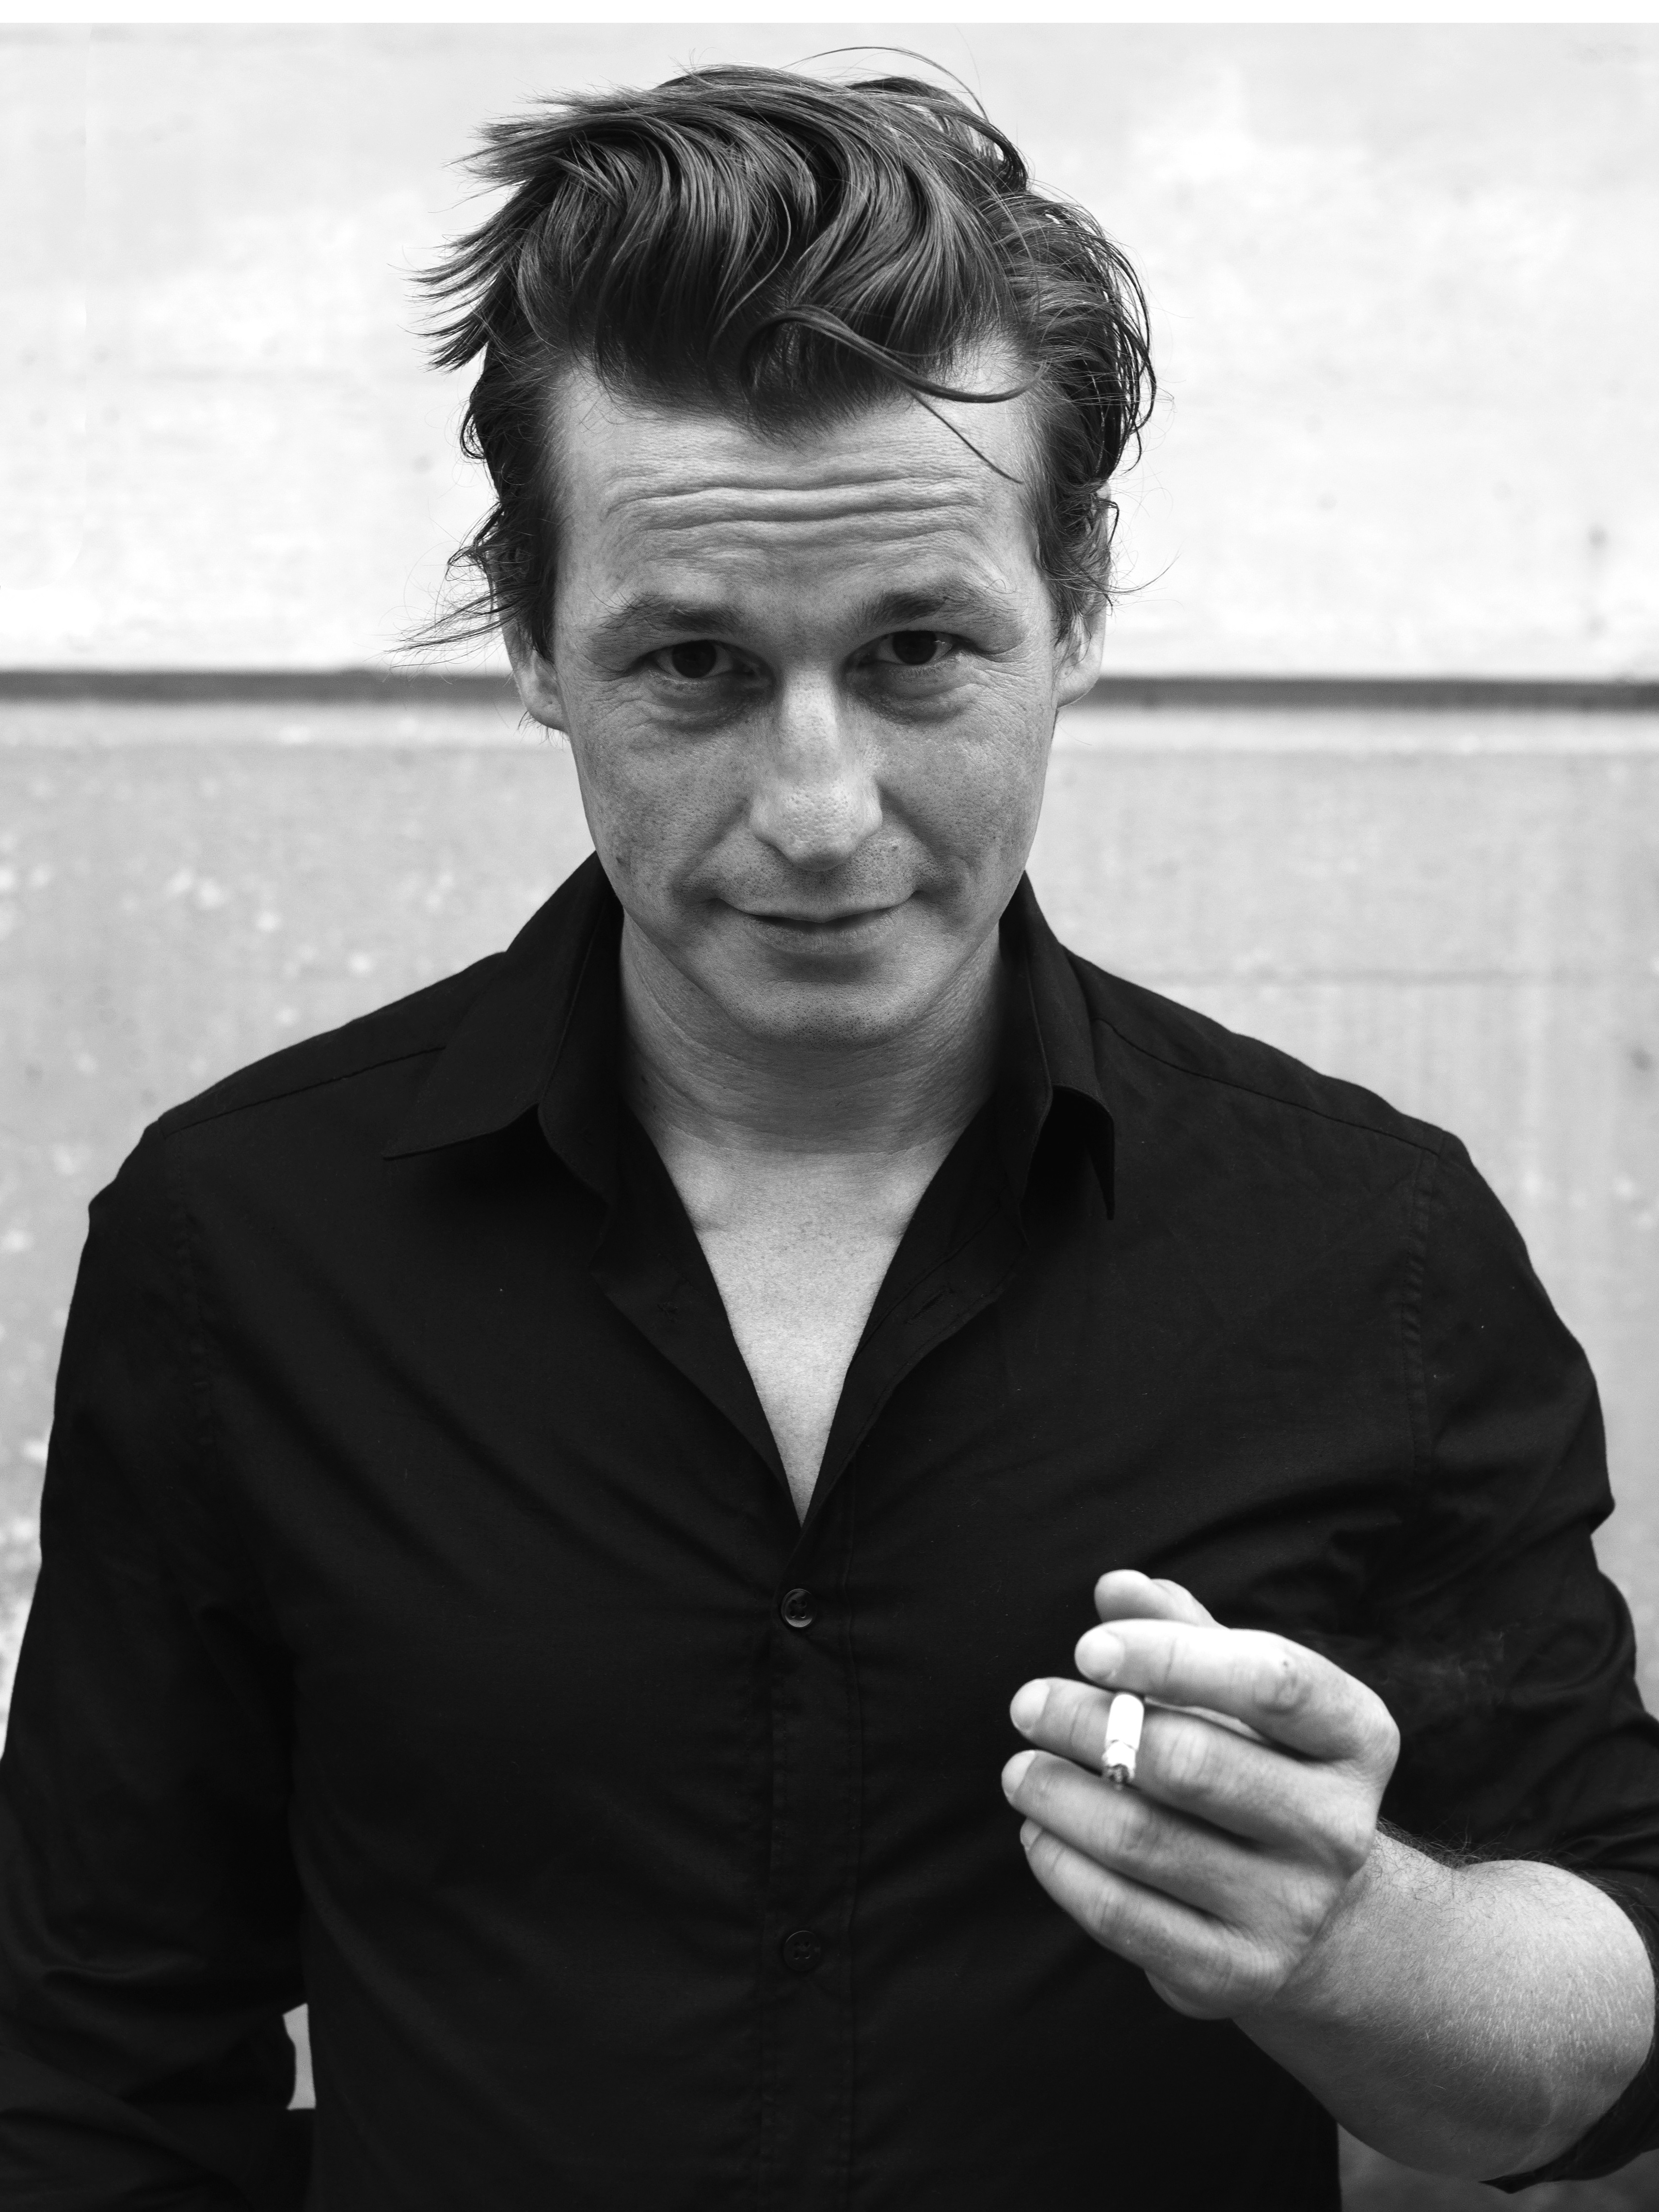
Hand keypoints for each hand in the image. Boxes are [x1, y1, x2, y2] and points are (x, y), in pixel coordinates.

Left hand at [1001, 1570, 1399, 2020]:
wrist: (1321, 1918)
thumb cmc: (1262, 1767)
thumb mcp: (1242, 1693)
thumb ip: (1182, 1631)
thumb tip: (1115, 1589)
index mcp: (1356, 1738)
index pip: (1272, 1681)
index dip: (1171, 1656)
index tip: (1086, 1647)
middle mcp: (1339, 1828)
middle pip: (1195, 1762)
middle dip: (1090, 1725)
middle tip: (1027, 1703)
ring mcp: (1293, 1910)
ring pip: (1147, 1840)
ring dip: (1061, 1795)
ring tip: (1018, 1768)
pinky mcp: (1237, 1974)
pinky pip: (1125, 1916)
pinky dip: (1063, 1867)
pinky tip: (1037, 1832)